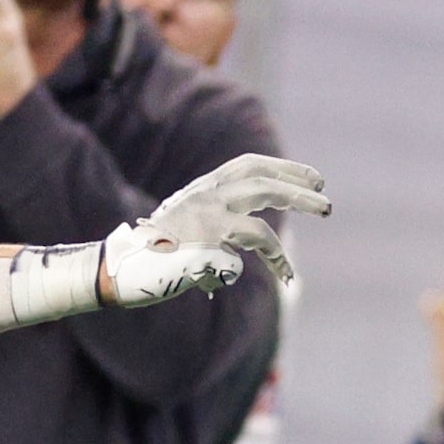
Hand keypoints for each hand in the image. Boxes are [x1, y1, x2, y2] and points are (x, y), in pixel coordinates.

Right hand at [100, 152, 330, 305]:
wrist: (117, 270)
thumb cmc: (153, 256)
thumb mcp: (188, 233)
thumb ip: (218, 233)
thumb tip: (242, 257)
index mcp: (202, 189)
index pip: (248, 166)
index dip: (283, 168)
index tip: (312, 178)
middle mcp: (203, 198)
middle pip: (261, 183)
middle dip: (298, 189)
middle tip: (326, 202)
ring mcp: (202, 222)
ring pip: (259, 218)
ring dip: (292, 222)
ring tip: (315, 231)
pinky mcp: (202, 248)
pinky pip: (247, 253)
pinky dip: (272, 261)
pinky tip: (283, 276)